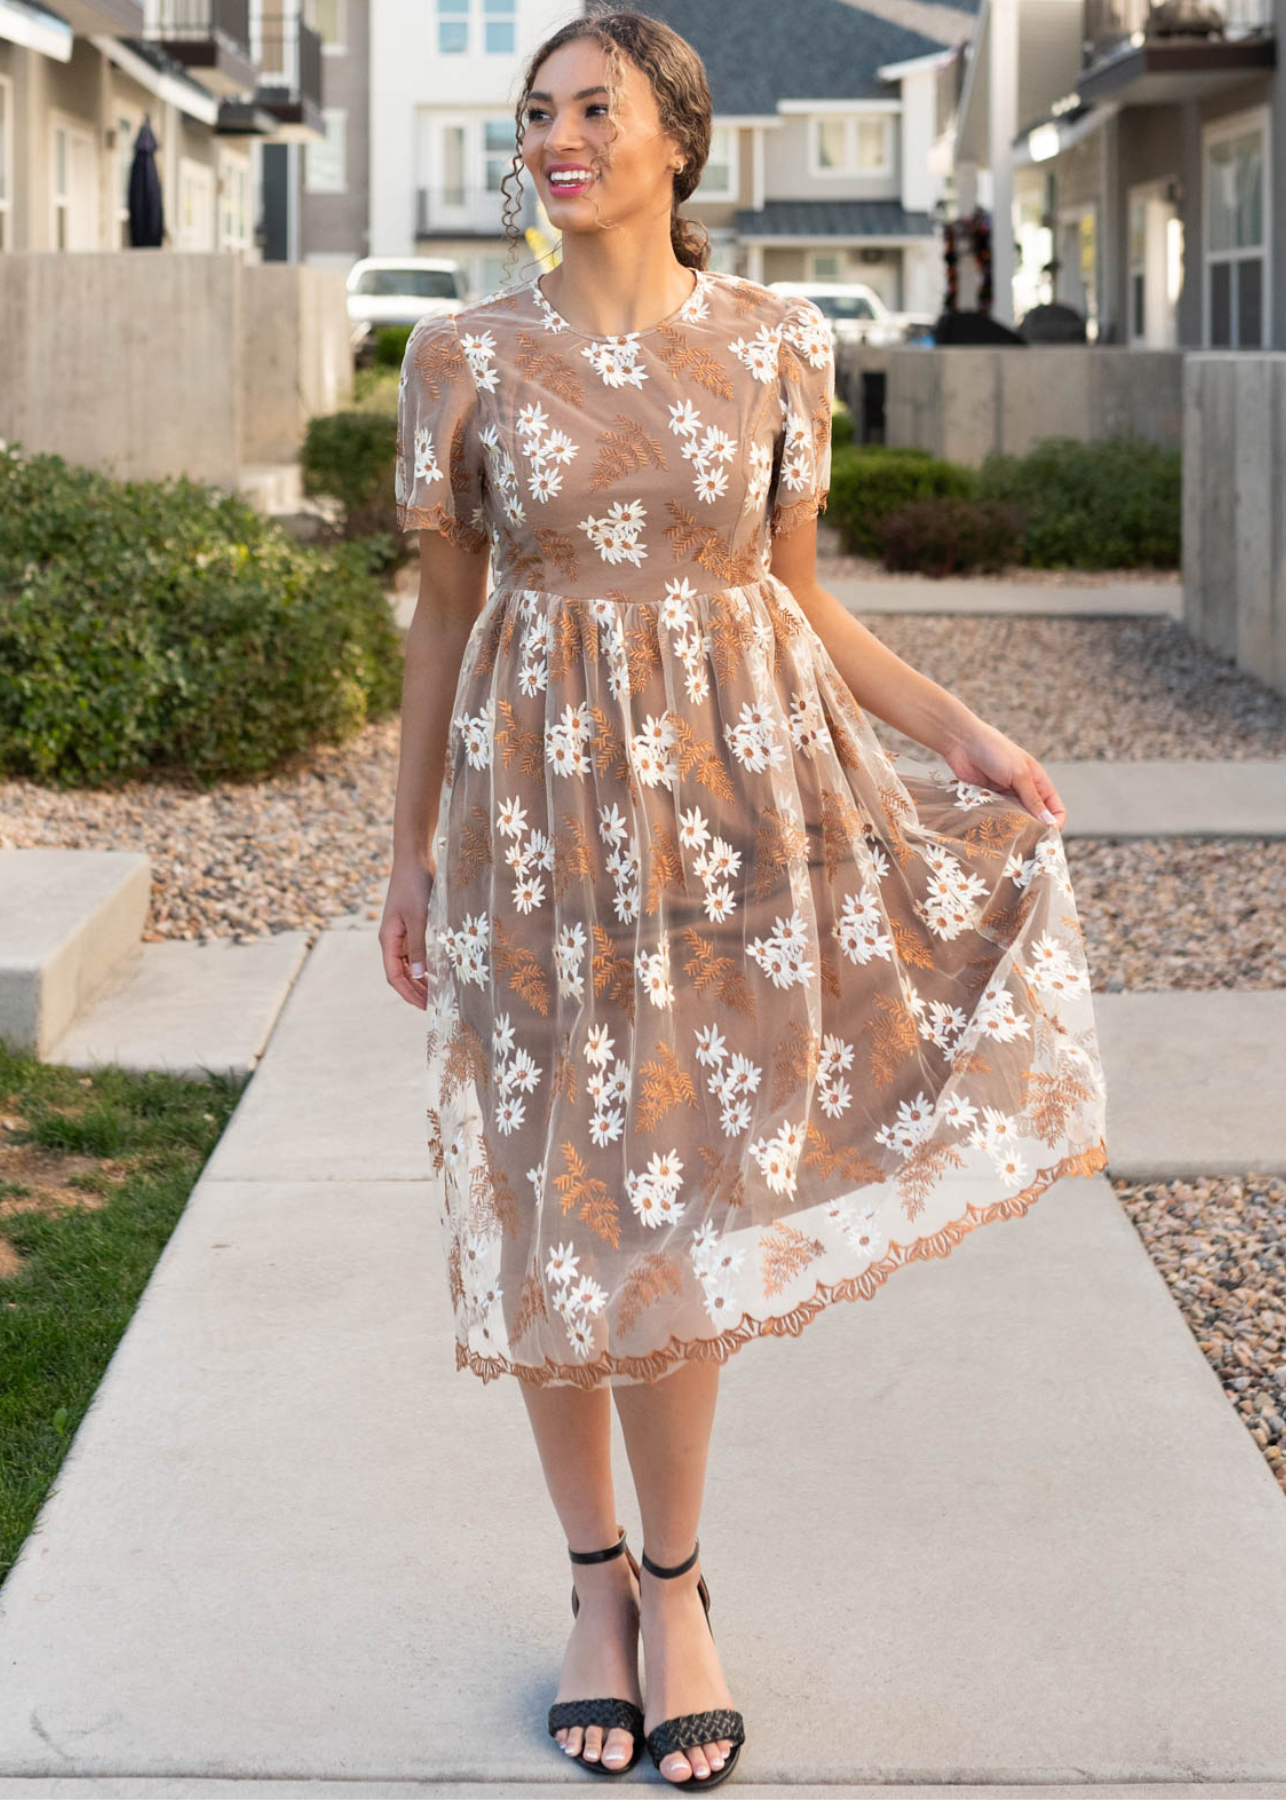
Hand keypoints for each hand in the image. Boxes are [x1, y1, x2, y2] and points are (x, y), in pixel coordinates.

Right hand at [380, 859, 434, 1008]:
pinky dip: (424, 964)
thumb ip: (418, 947)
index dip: (408, 993)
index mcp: (388, 939)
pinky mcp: (411, 925)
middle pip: (400, 973)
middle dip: (415, 990)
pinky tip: (437, 971)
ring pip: (408, 964)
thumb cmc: (414, 886)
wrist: (414, 859)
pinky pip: (415, 952)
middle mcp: (392, 939)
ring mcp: (401, 932)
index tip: (424, 1007)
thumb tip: (420, 976)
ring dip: (420, 979)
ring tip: (436, 993)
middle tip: (434, 1005)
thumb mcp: (418, 918)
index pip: (394, 976)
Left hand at [942, 718, 1065, 829]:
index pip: (1056, 809)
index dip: (1056, 823)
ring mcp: (1007, 798)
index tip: (1047, 837)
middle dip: (1034, 831)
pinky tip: (994, 833)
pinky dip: (998, 826)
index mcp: (1039, 783)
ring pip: (1017, 822)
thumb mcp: (1019, 774)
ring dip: (1015, 830)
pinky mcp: (990, 802)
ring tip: (1010, 840)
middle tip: (1027, 844)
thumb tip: (1050, 823)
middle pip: (1037, 819)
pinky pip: (998, 819)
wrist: (963, 743)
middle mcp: (1025, 792)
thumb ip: (1033, 799)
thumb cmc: (996, 751)